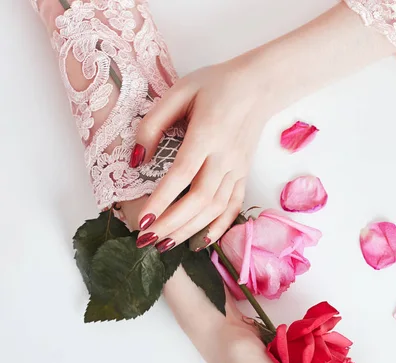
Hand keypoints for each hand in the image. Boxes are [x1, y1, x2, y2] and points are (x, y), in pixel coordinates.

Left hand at [132, 58, 272, 251]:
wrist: (258, 86)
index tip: (144, 221)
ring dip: (190, 230)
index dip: (162, 200)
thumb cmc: (216, 85)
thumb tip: (136, 159)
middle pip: (199, 199)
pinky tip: (200, 243)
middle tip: (147, 240)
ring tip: (165, 245)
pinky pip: (233, 208)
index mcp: (207, 134)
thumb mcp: (179, 91)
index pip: (182, 174)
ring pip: (215, 209)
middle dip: (172, 224)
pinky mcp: (243, 176)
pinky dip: (218, 229)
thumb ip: (154, 123)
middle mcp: (225, 157)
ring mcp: (237, 170)